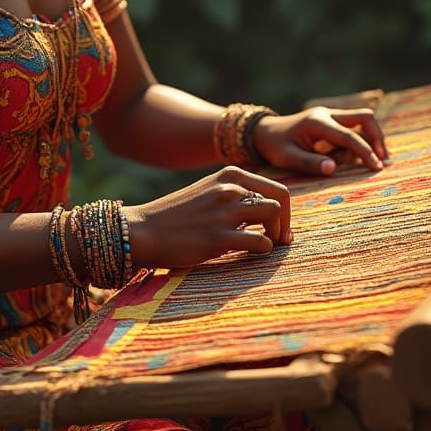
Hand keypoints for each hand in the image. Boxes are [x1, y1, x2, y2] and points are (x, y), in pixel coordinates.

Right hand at [125, 166, 291, 270]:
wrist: (144, 230)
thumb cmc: (178, 216)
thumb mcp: (208, 192)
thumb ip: (234, 194)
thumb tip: (267, 210)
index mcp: (228, 175)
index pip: (276, 188)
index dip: (286, 210)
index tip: (280, 228)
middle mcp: (229, 188)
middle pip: (280, 200)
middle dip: (285, 223)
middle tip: (279, 240)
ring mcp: (224, 211)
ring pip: (273, 215)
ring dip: (276, 235)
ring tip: (265, 246)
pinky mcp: (218, 237)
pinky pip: (261, 243)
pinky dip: (263, 250)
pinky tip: (250, 255)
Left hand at [253, 106, 387, 175]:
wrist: (264, 132)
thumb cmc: (275, 146)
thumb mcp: (288, 158)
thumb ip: (310, 163)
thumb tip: (333, 169)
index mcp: (317, 123)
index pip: (349, 136)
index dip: (366, 152)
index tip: (377, 167)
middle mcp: (326, 114)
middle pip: (364, 117)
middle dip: (377, 137)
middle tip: (381, 160)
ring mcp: (329, 115)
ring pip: (361, 121)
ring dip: (365, 142)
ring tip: (356, 163)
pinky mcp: (331, 120)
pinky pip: (352, 128)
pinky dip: (357, 142)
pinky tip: (350, 158)